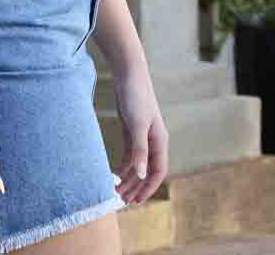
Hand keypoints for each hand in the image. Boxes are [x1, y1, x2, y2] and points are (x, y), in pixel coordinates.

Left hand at [112, 62, 168, 205]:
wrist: (128, 73)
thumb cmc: (136, 96)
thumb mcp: (137, 125)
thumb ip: (140, 150)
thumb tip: (142, 174)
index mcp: (160, 140)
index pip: (158, 171)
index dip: (149, 187)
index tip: (137, 200)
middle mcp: (153, 140)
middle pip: (147, 170)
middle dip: (136, 186)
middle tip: (122, 200)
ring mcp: (142, 135)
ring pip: (138, 163)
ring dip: (129, 178)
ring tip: (117, 191)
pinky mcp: (131, 129)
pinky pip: (130, 153)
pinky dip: (124, 165)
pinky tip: (115, 173)